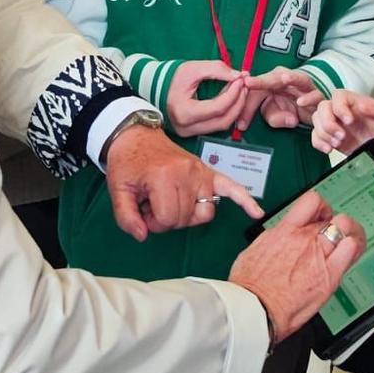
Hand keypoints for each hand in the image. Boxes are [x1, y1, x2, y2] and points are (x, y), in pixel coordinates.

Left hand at [102, 123, 261, 240]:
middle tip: (151, 206)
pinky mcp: (208, 170)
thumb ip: (126, 217)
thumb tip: (143, 236)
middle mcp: (188, 173)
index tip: (143, 210)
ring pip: (205, 211)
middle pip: (187, 218)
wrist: (136, 136)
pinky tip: (256, 213)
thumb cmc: (127, 163)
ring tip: (170, 203)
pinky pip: (232, 187)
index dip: (153, 223)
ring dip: (188, 215)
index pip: (169, 219)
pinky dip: (245, 200)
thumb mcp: (117, 189)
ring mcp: (201, 171)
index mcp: (165, 177)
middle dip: (167, 220)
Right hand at [166, 59, 250, 137]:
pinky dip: (226, 112)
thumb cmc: (170, 77)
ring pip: (221, 125)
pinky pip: (215, 125)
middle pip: (223, 121)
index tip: (241, 79)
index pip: (218, 108)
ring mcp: (189, 133)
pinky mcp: (192, 132)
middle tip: (244, 85)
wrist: (151, 87)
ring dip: (234, 108)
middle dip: (238, 102)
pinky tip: (229, 98)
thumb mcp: (192, 68)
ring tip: (238, 90)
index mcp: (184, 113)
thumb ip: (217, 70)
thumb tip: (239, 76)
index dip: (233, 94)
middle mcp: (187, 128)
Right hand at [229, 190, 367, 341]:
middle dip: (333, 223)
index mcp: (284, 231)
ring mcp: (318, 255)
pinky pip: (351, 249)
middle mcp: (304, 239)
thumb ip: (273, 241)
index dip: (321, 206)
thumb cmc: (249, 287)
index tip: (320, 215)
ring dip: (348, 232)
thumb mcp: (255, 251)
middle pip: (330, 217)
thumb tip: (278, 240)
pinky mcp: (329, 276)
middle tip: (333, 233)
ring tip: (347, 242)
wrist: (254, 309)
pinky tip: (350, 253)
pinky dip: (354, 247)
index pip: (312, 200)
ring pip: (345, 227)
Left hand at [241, 68, 321, 130]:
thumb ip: (267, 117)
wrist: (313, 107)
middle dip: (262, 81)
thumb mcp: (272, 113)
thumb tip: (254, 124)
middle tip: (249, 83)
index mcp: (273, 80)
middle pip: (274, 77)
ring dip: (292, 78)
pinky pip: (314, 95)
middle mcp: (288, 78)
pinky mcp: (317, 95)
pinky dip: (309, 98)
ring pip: (299, 78)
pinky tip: (301, 102)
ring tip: (284, 78)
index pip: (257, 88)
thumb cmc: (288, 106)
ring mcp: (304, 85)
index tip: (237, 98)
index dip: (247, 99)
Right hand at [309, 91, 373, 155]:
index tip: (349, 121)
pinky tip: (329, 150)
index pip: (338, 96)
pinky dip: (318, 142)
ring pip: (317, 121)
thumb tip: (361, 104)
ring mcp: (337, 125)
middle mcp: (343, 111)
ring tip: (338, 144)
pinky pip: (316, 136)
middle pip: (323, 107)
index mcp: (356, 102)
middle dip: (328, 123)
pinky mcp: (332, 138)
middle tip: (342, 137)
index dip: (339, 107)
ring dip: (323, 133)